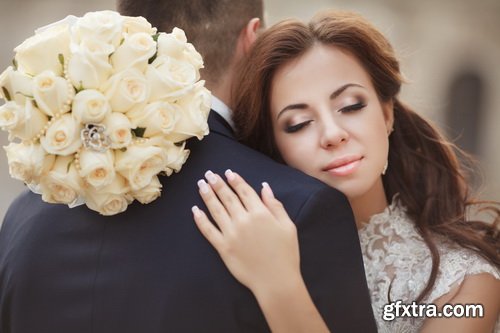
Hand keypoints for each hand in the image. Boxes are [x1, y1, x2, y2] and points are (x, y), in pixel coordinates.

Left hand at [192, 169, 300, 293]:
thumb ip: (275, 205)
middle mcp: (243, 220)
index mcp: (260, 213)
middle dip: (218, 184)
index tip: (228, 173)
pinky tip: (195, 210)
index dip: (236, 180)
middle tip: (209, 174)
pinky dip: (200, 220)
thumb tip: (265, 187)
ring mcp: (231, 234)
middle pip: (228, 197)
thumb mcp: (288, 226)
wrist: (276, 280)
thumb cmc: (286, 254)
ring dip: (207, 196)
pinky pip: (208, 231)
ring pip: (216, 210)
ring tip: (201, 184)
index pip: (245, 191)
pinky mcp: (223, 247)